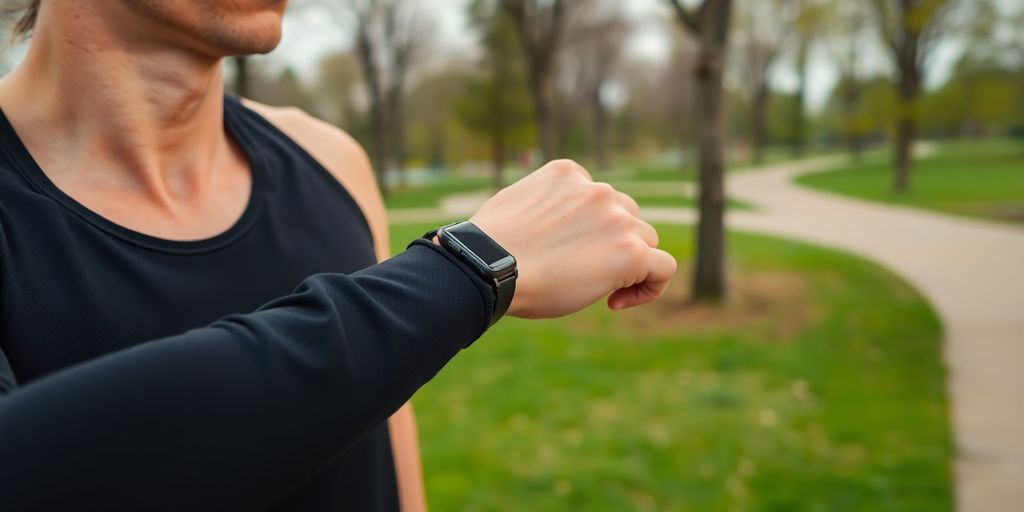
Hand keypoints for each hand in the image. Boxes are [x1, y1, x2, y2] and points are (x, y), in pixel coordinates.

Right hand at [470, 160, 676, 318]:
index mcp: (568, 173)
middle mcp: (597, 190)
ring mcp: (616, 218)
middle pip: (627, 216)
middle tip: (582, 274)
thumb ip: (544, 207)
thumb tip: (547, 227)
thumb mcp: (516, 208)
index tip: (570, 253)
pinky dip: (652, 286)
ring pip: (646, 240)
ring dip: (628, 264)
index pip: (599, 198)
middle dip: (611, 244)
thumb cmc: (490, 250)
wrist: (488, 268)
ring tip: (600, 290)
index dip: (592, 228)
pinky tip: (618, 301)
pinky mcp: (630, 251)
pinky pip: (663, 267)